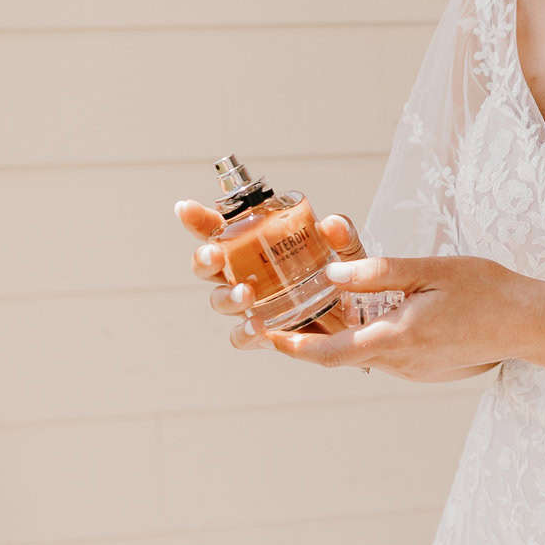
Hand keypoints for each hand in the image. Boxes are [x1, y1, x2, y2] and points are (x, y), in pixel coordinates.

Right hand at [173, 199, 364, 354]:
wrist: (359, 318)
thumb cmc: (342, 276)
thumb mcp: (347, 252)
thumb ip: (342, 237)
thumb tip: (332, 224)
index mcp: (258, 247)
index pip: (221, 229)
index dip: (200, 220)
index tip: (186, 208)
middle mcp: (246, 274)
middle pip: (209, 266)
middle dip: (203, 259)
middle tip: (215, 255)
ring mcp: (252, 305)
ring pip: (219, 301)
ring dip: (226, 297)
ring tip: (246, 293)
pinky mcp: (264, 333)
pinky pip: (242, 336)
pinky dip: (244, 332)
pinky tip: (258, 326)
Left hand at [257, 254, 530, 381]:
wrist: (531, 324)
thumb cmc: (487, 290)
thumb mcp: (431, 270)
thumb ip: (379, 272)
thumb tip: (332, 273)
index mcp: (399, 337)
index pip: (332, 352)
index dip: (295, 347)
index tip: (267, 338)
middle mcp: (402, 362)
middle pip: (342, 354)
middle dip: (312, 335)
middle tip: (287, 313)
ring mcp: (414, 371)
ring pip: (363, 354)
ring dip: (343, 334)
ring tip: (328, 305)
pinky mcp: (426, 371)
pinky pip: (386, 355)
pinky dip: (370, 337)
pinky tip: (376, 314)